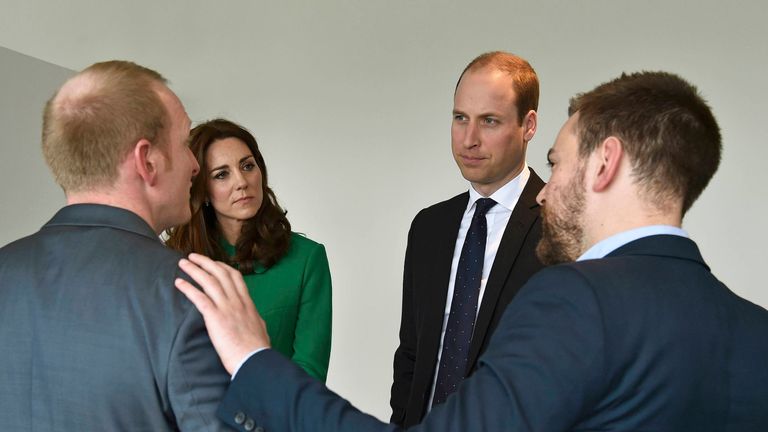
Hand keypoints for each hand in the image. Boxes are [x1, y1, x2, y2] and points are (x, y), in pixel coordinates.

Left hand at [175, 253, 269, 373]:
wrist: (254, 360)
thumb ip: (254, 318)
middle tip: (192, 256)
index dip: (222, 267)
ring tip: (182, 263)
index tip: (213, 263)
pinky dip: (188, 288)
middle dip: (205, 262)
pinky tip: (178, 283)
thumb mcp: (260, 328)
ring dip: (194, 270)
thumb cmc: (257, 349)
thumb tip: (255, 317)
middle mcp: (237, 301)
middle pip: (220, 273)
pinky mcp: (215, 317)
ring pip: (209, 281)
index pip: (235, 277)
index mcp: (248, 303)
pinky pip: (199, 298)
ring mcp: (226, 308)